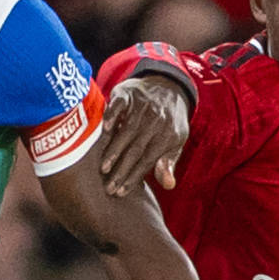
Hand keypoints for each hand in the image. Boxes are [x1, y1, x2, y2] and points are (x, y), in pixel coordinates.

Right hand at [94, 67, 192, 197]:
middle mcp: (155, 120)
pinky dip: (111, 116)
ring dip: (114, 149)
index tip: (120, 192)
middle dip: (121, 170)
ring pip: (127, 130)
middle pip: (136, 149)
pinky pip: (118, 105)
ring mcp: (142, 105)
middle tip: (108, 187)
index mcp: (167, 135)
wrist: (168, 86)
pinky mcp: (128, 93)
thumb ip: (168, 163)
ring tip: (103, 168)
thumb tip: (169, 185)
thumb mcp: (175, 142)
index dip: (133, 177)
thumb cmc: (169, 121)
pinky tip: (104, 129)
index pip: (148, 160)